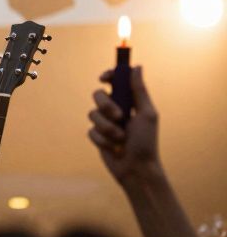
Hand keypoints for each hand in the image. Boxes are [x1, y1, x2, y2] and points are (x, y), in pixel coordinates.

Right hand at [88, 66, 160, 186]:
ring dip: (107, 127)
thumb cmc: (146, 142)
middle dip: (106, 105)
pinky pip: (90, 130)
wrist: (136, 168)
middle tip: (119, 116)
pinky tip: (112, 148)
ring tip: (120, 138)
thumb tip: (137, 67)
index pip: (116, 81)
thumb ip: (140, 91)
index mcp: (130, 101)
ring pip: (92, 113)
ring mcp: (105, 123)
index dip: (108, 75)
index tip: (104, 78)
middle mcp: (116, 109)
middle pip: (98, 95)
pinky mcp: (97, 136)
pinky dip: (102, 139)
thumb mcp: (146, 114)